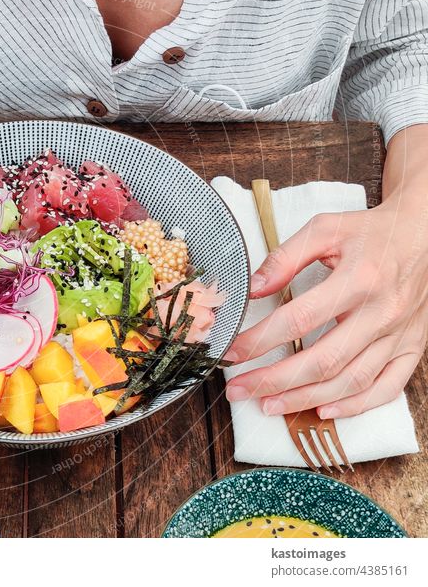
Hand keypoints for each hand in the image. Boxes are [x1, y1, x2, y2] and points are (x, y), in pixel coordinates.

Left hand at [223, 196, 427, 418]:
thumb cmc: (370, 232)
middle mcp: (381, 312)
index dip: (261, 340)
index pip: (300, 319)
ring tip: (268, 405)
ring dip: (306, 399)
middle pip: (323, 360)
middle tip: (239, 390)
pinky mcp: (412, 348)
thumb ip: (285, 257)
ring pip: (351, 381)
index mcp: (359, 279)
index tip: (232, 353)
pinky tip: (322, 411)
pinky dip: (355, 406)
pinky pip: (387, 388)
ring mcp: (399, 335)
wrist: (424, 235)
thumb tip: (253, 288)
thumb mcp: (325, 229)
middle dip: (274, 381)